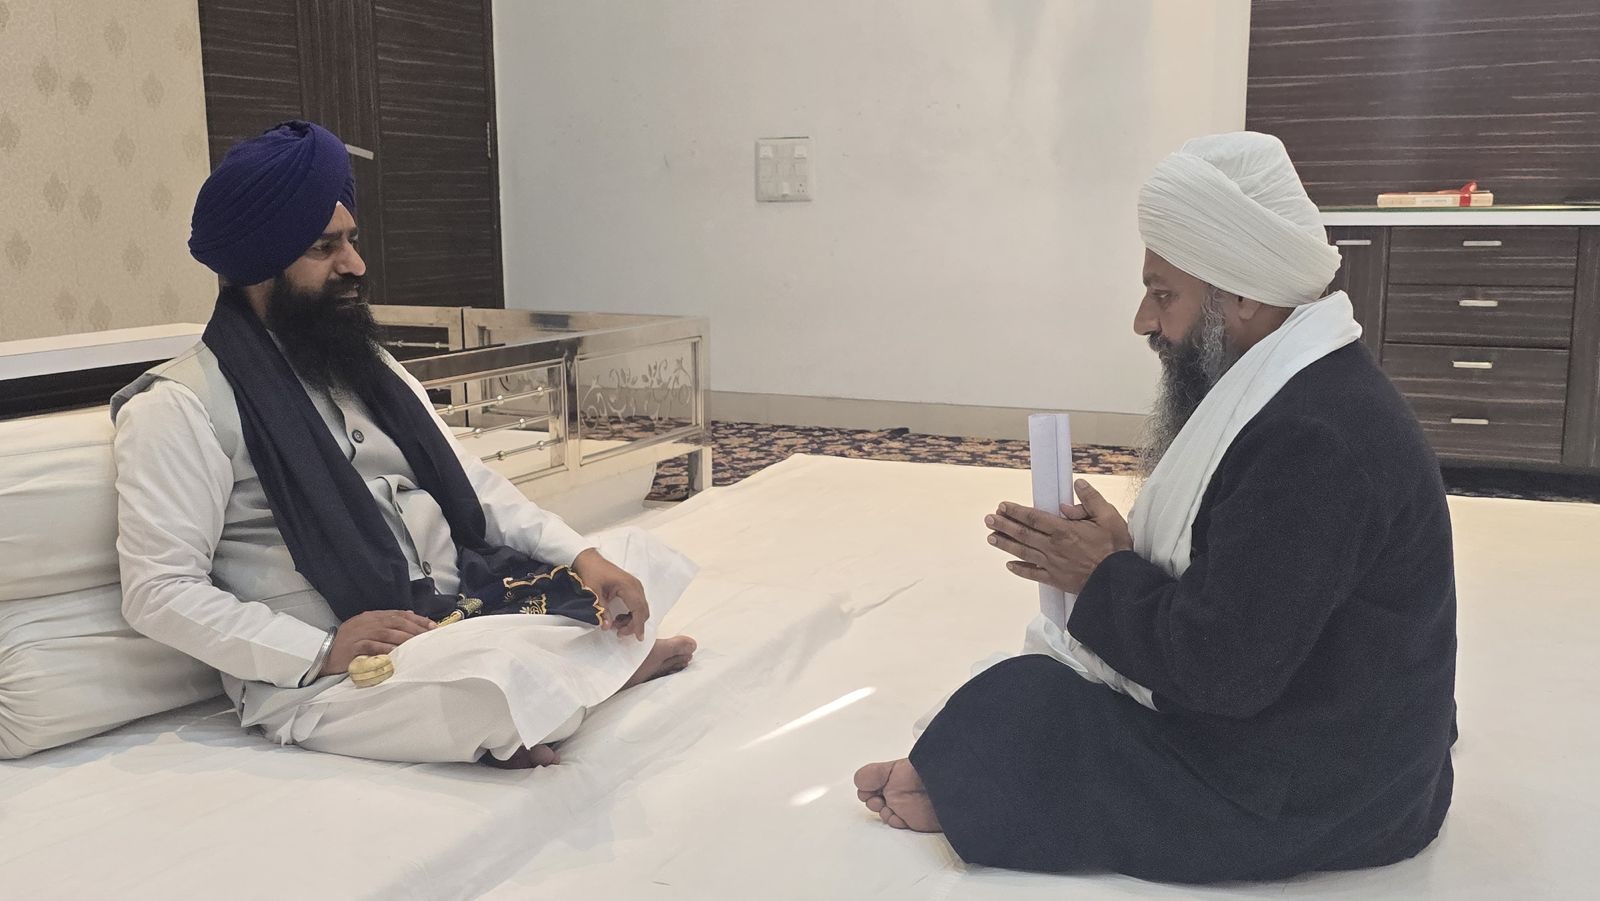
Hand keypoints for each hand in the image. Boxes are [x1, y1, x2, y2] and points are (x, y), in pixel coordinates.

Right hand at [322, 610, 435, 675]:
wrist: (323, 654)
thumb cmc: (349, 643)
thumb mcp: (367, 627)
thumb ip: (387, 621)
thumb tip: (410, 613)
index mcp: (372, 616)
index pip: (399, 614)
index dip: (417, 619)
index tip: (432, 626)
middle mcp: (367, 622)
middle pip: (396, 622)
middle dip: (415, 629)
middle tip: (430, 637)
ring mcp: (360, 633)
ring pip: (387, 633)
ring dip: (405, 638)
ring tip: (419, 644)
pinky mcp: (354, 647)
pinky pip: (373, 647)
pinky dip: (386, 649)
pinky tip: (398, 653)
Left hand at [573, 549, 649, 640]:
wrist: (588, 558)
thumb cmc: (591, 572)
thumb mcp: (594, 593)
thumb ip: (602, 610)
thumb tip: (607, 627)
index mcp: (628, 586)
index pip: (638, 609)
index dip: (638, 625)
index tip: (638, 638)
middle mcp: (635, 585)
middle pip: (643, 610)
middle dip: (634, 625)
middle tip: (620, 633)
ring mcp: (635, 585)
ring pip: (641, 608)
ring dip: (632, 619)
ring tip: (616, 624)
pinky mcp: (631, 586)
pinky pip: (637, 603)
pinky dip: (632, 613)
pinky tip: (619, 617)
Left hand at [985, 480, 1132, 593]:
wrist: (1117, 581)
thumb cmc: (1114, 548)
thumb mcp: (1109, 517)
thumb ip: (1091, 500)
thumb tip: (1077, 484)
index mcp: (1063, 530)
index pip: (1033, 517)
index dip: (1016, 511)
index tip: (1003, 506)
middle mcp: (1052, 546)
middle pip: (1022, 533)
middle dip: (1004, 525)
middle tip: (989, 519)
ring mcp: (1052, 564)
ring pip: (1023, 552)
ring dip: (1005, 544)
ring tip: (991, 538)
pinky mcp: (1055, 580)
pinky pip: (1032, 574)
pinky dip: (1019, 569)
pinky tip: (1009, 565)